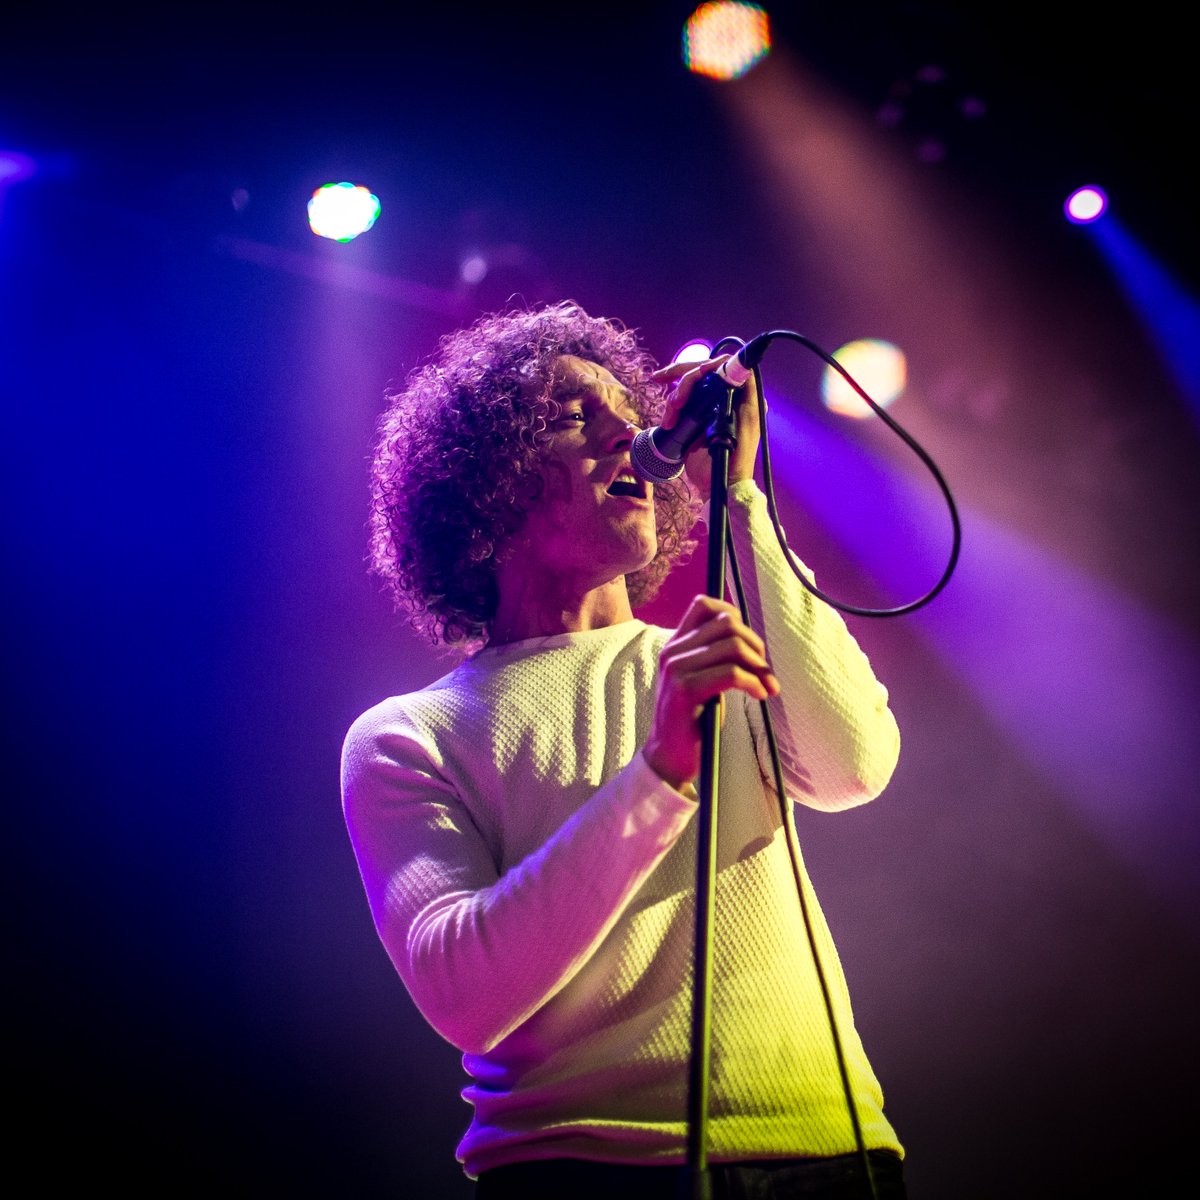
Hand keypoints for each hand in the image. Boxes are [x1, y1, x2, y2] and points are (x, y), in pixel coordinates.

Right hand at [642, 595, 779, 790]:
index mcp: (675, 645)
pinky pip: (732, 673)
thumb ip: (716, 657)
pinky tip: (760, 695)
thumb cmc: (692, 719)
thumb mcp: (701, 679)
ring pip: (732, 646)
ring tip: (767, 686)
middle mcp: (673, 651)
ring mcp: (677, 669)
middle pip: (727, 623)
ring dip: (759, 666)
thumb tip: (752, 642)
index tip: (750, 644)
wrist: (669, 757)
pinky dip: (754, 683)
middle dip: (756, 645)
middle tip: (766, 672)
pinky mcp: (686, 690)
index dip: (734, 615)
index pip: (704, 604)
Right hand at [650, 354, 761, 500]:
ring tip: (670, 418)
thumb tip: (738, 369)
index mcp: (742, 395)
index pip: (724, 365)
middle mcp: (726, 396)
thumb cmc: (735, 457)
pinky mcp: (695, 418)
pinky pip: (681, 402)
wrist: (719, 483)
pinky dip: (671, 409)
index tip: (692, 373)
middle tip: (661, 380)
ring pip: (687, 387)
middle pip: (702, 372)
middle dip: (682, 376)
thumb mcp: (745, 422)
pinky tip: (668, 421)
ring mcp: (709, 406)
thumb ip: (744, 394)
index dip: (705, 365)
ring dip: (674, 399)